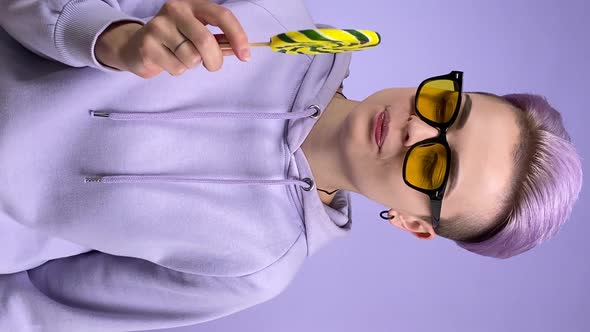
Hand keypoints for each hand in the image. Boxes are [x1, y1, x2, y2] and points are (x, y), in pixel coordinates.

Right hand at [97, 0, 249, 78]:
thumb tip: (242, 51)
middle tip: (213, 65)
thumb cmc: (175, 40)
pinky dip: (178, 71)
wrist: (136, 45)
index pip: (222, 15)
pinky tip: (168, 61)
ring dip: (193, 66)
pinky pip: (177, 68)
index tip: (245, 56)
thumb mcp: (197, 33)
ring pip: (191, 58)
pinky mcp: (147, 45)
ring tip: (182, 58)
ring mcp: (159, 26)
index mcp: (192, 4)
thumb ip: (219, 40)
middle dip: (215, 60)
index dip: (238, 36)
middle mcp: (175, 10)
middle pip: (206, 41)